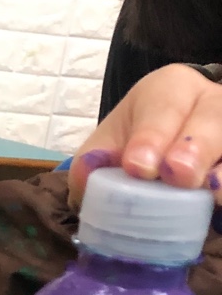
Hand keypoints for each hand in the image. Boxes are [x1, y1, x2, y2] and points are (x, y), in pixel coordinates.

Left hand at [68, 64, 221, 208]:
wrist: (165, 151)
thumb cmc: (134, 145)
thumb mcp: (109, 144)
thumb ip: (94, 161)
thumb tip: (85, 176)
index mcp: (172, 90)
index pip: (165, 106)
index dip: (153, 137)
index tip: (138, 167)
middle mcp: (213, 104)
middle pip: (214, 118)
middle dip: (195, 148)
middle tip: (178, 174)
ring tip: (212, 192)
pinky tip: (220, 204)